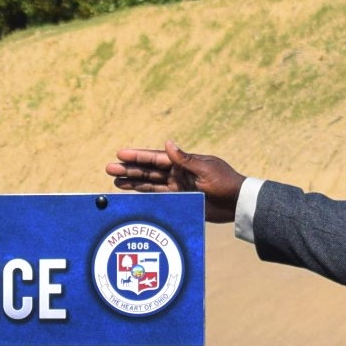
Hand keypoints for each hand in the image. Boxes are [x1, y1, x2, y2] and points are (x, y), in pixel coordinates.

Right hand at [105, 143, 245, 223]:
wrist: (237, 203)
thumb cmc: (225, 182)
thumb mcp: (205, 169)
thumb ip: (185, 159)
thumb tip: (168, 143)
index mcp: (183, 163)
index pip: (155, 158)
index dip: (137, 156)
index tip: (120, 153)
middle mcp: (177, 173)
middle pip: (147, 170)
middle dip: (128, 169)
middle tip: (108, 168)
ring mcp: (176, 186)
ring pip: (149, 183)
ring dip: (132, 181)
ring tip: (115, 180)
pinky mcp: (179, 199)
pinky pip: (156, 195)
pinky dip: (143, 193)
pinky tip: (130, 191)